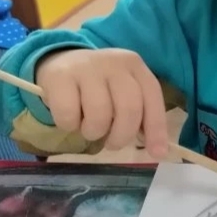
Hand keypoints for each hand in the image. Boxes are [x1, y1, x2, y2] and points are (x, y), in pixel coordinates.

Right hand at [36, 48, 167, 157]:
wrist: (59, 64)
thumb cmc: (98, 86)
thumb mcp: (122, 92)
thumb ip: (140, 114)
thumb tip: (158, 150)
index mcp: (134, 65)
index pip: (152, 97)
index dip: (156, 128)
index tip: (157, 153)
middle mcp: (113, 62)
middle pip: (129, 107)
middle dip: (122, 135)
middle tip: (112, 143)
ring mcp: (86, 68)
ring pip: (100, 113)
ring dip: (94, 132)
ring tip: (89, 128)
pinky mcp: (59, 77)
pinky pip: (69, 115)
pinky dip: (69, 125)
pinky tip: (70, 118)